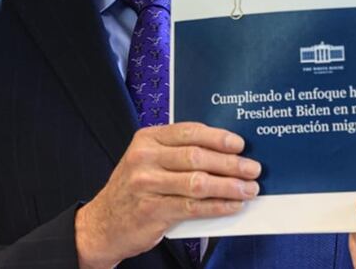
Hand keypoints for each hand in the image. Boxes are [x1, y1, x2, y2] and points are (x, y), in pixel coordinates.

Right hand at [74, 122, 260, 267]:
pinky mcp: (152, 210)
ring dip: (229, 186)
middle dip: (230, 163)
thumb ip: (175, 153)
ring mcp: (147, 185)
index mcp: (146, 139)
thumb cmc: (132, 190)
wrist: (103, 224)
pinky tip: (232, 206)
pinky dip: (218, 206)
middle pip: (197, 156)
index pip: (188, 132)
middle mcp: (144, 158)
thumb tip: (221, 153)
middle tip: (253, 168)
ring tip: (249, 189)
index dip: (217, 137)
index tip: (239, 144)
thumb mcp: (146, 161)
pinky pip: (193, 207)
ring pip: (198, 182)